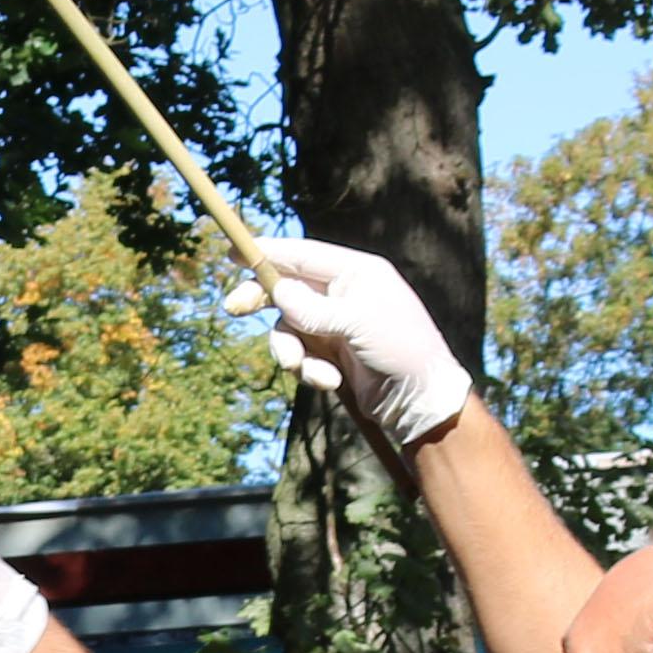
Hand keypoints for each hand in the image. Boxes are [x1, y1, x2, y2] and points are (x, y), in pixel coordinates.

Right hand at [219, 234, 474, 449]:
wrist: (419, 399)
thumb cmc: (401, 350)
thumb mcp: (358, 323)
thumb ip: (314, 308)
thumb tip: (278, 292)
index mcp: (356, 272)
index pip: (304, 255)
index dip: (268, 253)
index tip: (233, 253)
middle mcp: (342, 293)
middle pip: (287, 288)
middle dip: (262, 301)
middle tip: (234, 308)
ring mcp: (333, 323)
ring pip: (287, 328)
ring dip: (289, 352)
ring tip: (301, 369)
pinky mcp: (329, 352)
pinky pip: (299, 355)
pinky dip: (308, 370)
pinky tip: (331, 382)